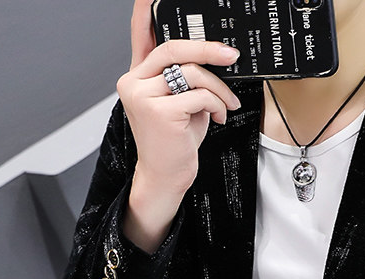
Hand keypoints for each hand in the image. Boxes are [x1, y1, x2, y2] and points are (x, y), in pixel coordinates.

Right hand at [116, 0, 241, 251]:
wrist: (166, 176)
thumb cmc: (175, 142)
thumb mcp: (181, 104)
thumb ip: (185, 79)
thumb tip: (213, 56)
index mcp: (137, 77)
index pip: (141, 36)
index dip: (146, 13)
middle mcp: (133, 82)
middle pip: (174, 48)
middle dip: (208, 49)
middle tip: (230, 54)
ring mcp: (143, 96)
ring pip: (192, 73)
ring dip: (218, 89)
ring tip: (226, 105)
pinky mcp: (159, 112)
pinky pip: (199, 95)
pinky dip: (216, 106)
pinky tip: (218, 118)